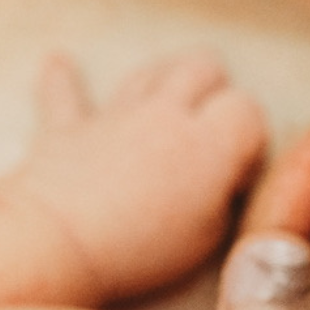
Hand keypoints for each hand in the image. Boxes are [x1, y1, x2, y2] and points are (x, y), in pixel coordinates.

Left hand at [14, 51, 266, 303]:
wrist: (58, 241)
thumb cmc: (139, 248)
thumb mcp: (209, 237)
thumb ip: (224, 198)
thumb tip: (225, 182)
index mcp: (207, 143)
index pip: (248, 109)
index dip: (251, 137)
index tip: (241, 171)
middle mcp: (163, 113)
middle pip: (202, 68)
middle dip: (215, 88)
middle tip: (215, 120)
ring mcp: (114, 116)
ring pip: (149, 71)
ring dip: (164, 76)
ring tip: (171, 91)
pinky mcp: (67, 130)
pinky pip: (64, 95)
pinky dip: (62, 80)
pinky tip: (58, 61)